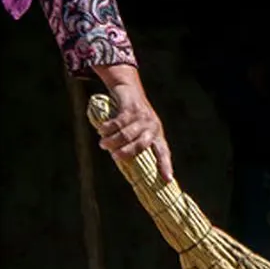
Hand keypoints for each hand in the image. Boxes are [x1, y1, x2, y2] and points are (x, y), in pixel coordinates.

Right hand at [93, 64, 173, 181]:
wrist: (128, 87)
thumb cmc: (131, 114)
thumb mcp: (138, 128)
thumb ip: (134, 142)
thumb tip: (121, 159)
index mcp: (157, 134)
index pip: (163, 152)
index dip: (165, 166)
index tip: (167, 180)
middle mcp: (153, 126)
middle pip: (141, 145)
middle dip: (126, 153)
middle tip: (114, 156)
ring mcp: (142, 116)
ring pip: (127, 134)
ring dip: (112, 141)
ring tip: (103, 144)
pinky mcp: (131, 108)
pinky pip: (118, 123)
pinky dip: (108, 128)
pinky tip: (101, 130)